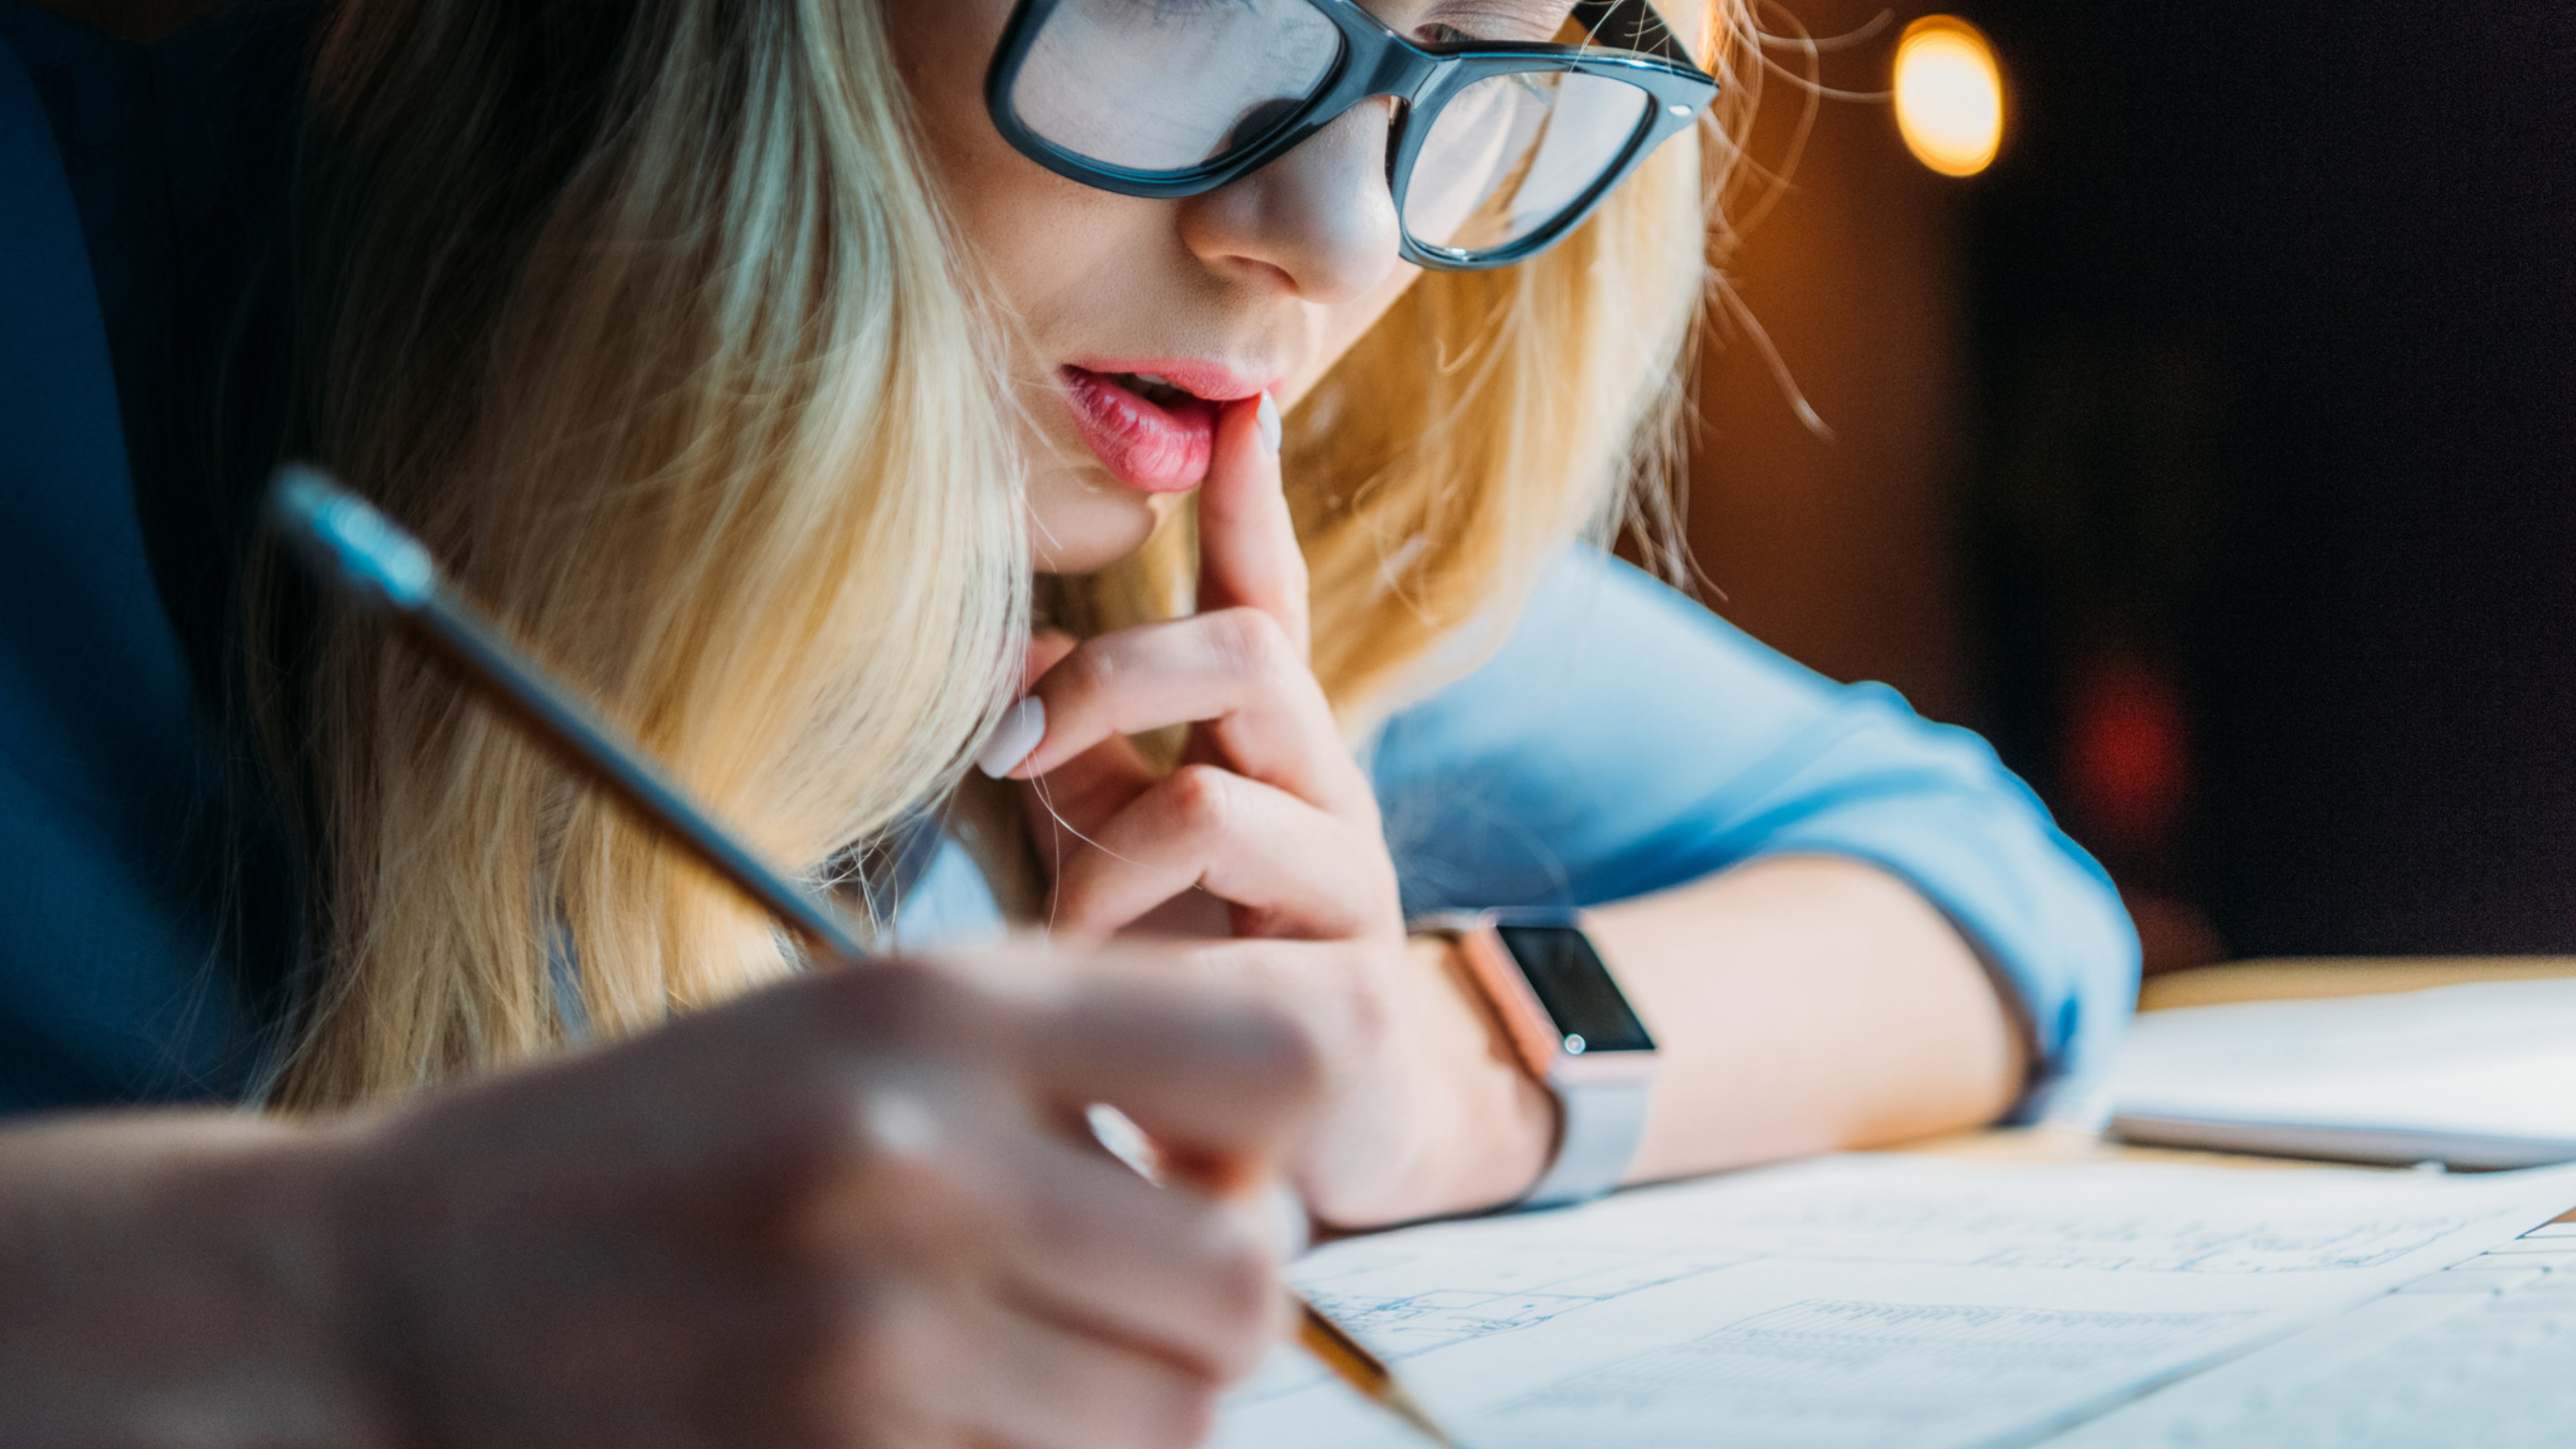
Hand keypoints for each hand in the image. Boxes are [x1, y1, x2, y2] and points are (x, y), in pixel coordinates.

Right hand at [0, 953, 1321, 1448]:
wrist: (373, 1304)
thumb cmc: (633, 1151)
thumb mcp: (837, 1028)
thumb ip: (1055, 1064)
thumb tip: (1263, 1153)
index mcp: (930, 1008)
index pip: (1284, 1049)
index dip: (1290, 1113)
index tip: (1221, 1144)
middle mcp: (920, 1164)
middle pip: (1250, 1281)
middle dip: (1215, 1291)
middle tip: (1120, 1272)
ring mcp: (875, 1346)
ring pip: (1175, 1417)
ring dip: (1134, 1397)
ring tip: (1018, 1348)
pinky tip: (942, 1416)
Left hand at [993, 399, 1552, 1226]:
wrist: (1334, 1133)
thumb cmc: (1211, 971)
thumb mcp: (1134, 851)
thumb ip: (1088, 754)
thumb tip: (1013, 658)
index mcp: (1273, 745)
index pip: (1267, 595)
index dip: (1254, 499)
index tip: (1246, 398)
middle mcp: (1326, 790)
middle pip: (1243, 657)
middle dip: (1111, 678)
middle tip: (1007, 747)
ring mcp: (1352, 886)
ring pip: (1217, 801)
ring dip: (1101, 860)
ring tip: (1058, 926)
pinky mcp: (1349, 992)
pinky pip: (1221, 950)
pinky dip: (1130, 964)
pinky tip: (1107, 1003)